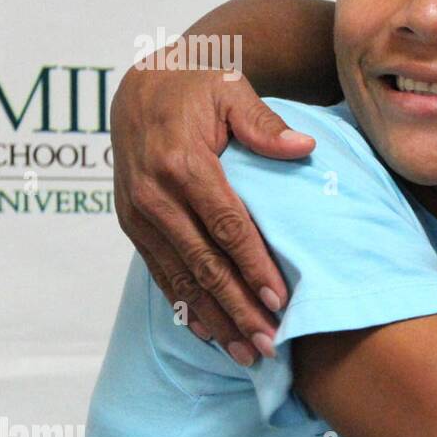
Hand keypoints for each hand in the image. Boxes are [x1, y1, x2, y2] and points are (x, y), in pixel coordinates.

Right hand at [111, 58, 315, 362]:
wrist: (141, 83)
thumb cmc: (197, 87)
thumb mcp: (232, 91)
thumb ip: (265, 123)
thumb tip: (304, 148)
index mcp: (183, 163)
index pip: (226, 225)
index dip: (254, 265)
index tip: (280, 300)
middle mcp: (154, 195)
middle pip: (203, 263)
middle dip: (238, 308)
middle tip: (269, 344)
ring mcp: (138, 214)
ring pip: (181, 277)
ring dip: (215, 318)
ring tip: (246, 353)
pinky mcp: (132, 224)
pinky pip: (160, 273)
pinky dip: (185, 306)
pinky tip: (211, 333)